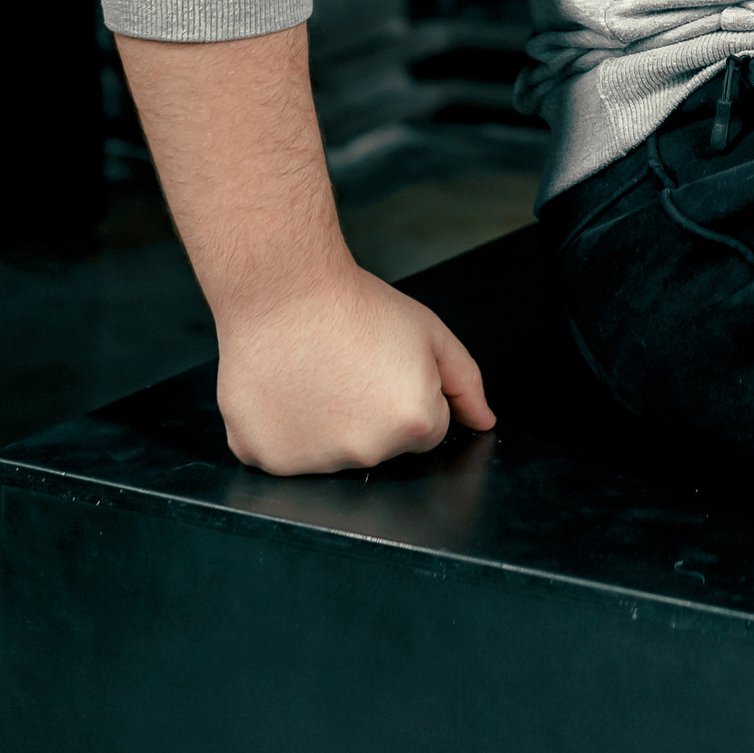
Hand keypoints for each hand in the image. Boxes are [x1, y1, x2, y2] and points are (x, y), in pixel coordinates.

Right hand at [215, 263, 494, 474]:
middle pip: (382, 446)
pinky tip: (285, 391)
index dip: (410, 393)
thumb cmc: (352, 305)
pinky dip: (285, 431)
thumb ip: (465, 383)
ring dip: (327, 426)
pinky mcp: (269, 459)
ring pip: (333, 454)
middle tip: (348, 368)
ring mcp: (315, 463)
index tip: (384, 366)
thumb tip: (484, 421)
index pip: (429, 428)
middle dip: (372, 415)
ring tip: (314, 375)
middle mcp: (368, 452)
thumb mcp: (429, 331)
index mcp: (414, 422)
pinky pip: (287, 456)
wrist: (282, 289)